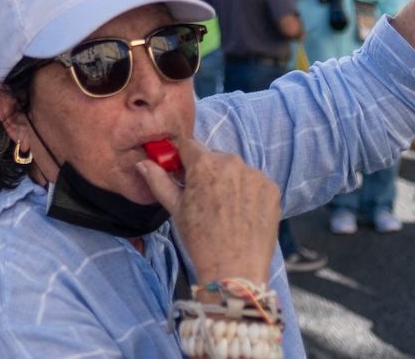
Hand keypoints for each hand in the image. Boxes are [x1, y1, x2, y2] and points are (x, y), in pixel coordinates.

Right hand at [136, 135, 278, 284]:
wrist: (235, 270)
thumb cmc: (201, 241)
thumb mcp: (176, 209)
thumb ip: (159, 181)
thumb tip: (144, 163)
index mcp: (204, 164)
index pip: (189, 145)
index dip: (183, 158)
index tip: (183, 173)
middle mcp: (231, 162)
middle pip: (214, 156)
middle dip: (207, 171)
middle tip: (204, 198)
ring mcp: (254, 174)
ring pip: (236, 169)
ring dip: (229, 181)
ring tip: (225, 210)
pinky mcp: (271, 187)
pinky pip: (255, 182)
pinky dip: (248, 192)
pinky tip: (243, 213)